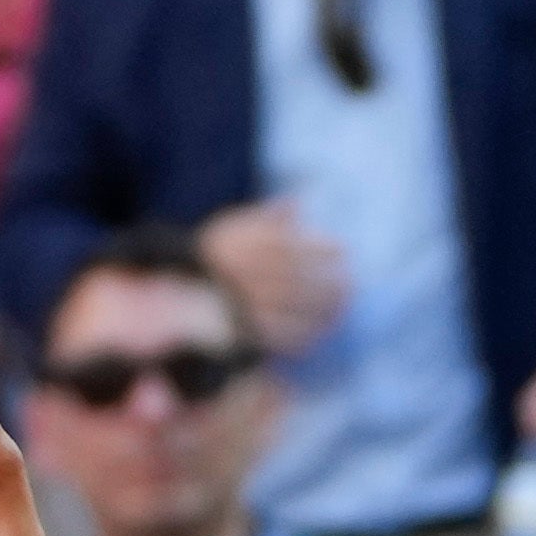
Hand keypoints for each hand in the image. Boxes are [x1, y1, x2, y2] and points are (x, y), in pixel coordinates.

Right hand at [196, 201, 346, 357]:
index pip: (291, 245)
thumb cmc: (217, 257)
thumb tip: (297, 201)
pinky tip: (322, 329)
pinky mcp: (246, 332)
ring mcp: (245, 305)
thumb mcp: (233, 230)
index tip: (345, 250)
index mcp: (240, 247)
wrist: (184, 294)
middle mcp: (242, 275)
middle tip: (351, 284)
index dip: (322, 248)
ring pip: (293, 309)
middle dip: (329, 282)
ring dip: (325, 310)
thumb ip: (265, 217)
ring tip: (343, 306)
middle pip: (298, 279)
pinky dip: (307, 333)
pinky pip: (282, 334)